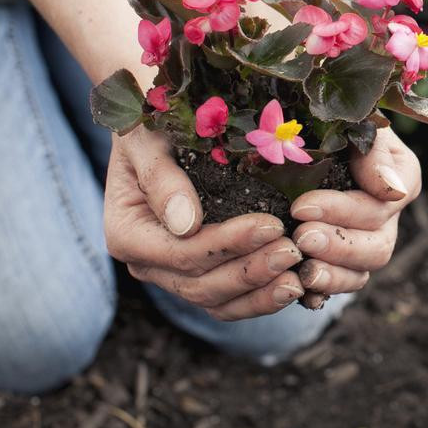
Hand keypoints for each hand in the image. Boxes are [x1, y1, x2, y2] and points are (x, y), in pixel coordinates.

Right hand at [104, 128, 305, 319]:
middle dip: (250, 271)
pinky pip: (229, 300)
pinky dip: (260, 298)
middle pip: (200, 284)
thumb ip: (161, 178)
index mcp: (127, 234)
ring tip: (299, 277)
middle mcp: (147, 263)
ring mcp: (173, 275)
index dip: (228, 244)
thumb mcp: (147, 140)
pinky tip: (294, 286)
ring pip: (217, 301)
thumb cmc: (152, 126)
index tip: (271, 225)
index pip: (182, 252)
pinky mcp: (200, 275)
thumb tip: (185, 225)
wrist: (157, 130)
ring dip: (260, 293)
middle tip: (294, 251)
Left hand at [288, 127, 420, 308]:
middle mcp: (388, 215)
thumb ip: (374, 152)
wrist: (303, 136)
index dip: (344, 209)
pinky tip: (299, 290)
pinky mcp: (341, 261)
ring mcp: (367, 241)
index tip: (302, 206)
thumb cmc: (330, 121)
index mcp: (400, 177)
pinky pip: (340, 285)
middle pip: (379, 245)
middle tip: (300, 237)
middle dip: (339, 244)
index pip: (385, 202)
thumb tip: (389, 190)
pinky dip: (321, 291)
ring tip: (301, 268)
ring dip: (333, 274)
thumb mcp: (354, 123)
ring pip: (363, 271)